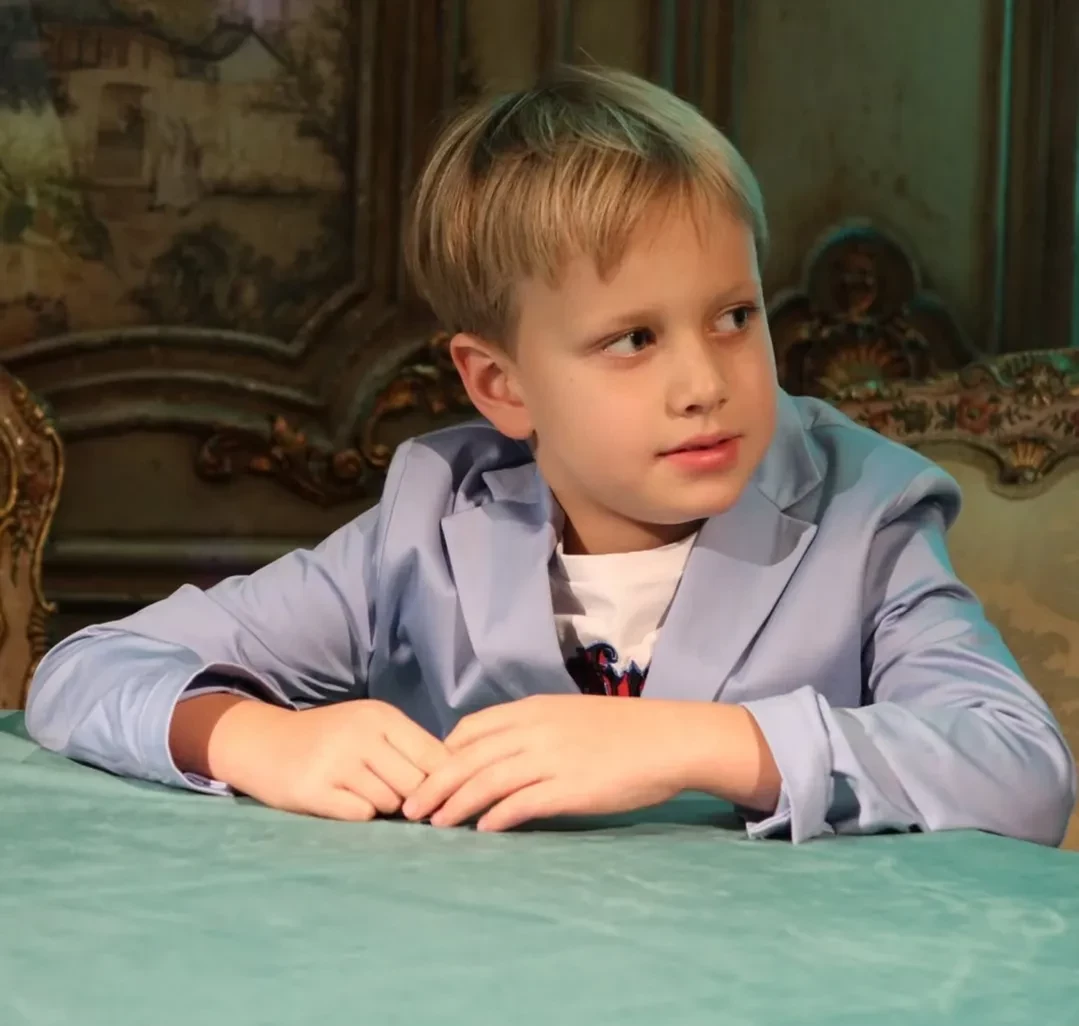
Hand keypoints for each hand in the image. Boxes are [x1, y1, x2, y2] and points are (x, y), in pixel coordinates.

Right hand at [175, 695, 448, 820]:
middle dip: (414, 800)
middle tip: (401, 802)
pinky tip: (344, 802)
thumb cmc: (330, 738)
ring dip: (384, 808)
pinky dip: (359, 815)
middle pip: (416, 785)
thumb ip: (410, 749)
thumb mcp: (371, 728)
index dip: (443, 782)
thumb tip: (456, 782)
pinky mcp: (314, 790)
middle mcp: (361, 735)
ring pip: (389, 803)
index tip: (441, 797)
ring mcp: (336, 762)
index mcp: (382, 717)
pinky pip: (360, 816)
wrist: (263, 742)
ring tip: (364, 794)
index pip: (435, 756)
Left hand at [402, 694, 720, 831]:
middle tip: (410, 810)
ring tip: (435, 826)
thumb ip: (534, 730)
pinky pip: (521, 803)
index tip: (428, 777)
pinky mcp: (569, 787)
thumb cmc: (623, 731)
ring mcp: (551, 757)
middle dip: (434, 784)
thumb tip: (502, 755)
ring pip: (486, 781)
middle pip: (468, 757)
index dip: (444, 754)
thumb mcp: (569, 717)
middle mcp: (534, 730)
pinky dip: (497, 817)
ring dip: (455, 805)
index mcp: (532, 710)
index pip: (471, 729)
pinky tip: (483, 831)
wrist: (669, 739)